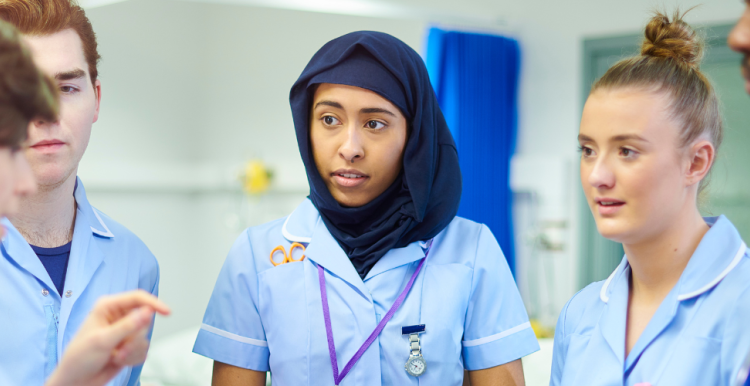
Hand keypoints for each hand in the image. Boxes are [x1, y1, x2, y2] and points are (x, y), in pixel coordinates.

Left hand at [46, 290, 170, 385]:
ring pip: (145, 336)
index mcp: (108, 307)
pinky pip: (144, 349)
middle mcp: (118, 317)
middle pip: (145, 320)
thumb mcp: (102, 341)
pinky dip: (133, 357)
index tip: (167, 312)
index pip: (137, 298)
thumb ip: (127, 326)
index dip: (153, 304)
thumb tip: (147, 312)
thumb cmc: (79, 359)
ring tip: (117, 356)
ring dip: (133, 350)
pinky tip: (119, 360)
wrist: (76, 383)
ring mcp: (124, 332)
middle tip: (121, 348)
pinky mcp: (129, 346)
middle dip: (135, 338)